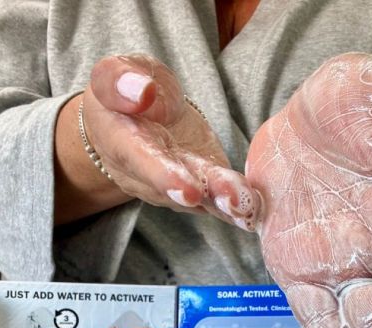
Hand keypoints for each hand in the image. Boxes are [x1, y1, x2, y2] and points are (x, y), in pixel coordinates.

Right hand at [79, 54, 261, 228]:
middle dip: (200, 196)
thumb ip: (121, 80)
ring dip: (225, 204)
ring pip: (200, 197)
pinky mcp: (204, 185)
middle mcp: (146, 174)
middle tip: (226, 201)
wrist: (134, 117)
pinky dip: (239, 204)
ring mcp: (177, 184)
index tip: (187, 188)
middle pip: (173, 188)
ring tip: (247, 207)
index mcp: (120, 141)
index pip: (139, 159)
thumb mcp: (114, 73)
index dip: (163, 175)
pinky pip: (219, 197)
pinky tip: (258, 209)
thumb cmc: (124, 91)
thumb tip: (141, 92)